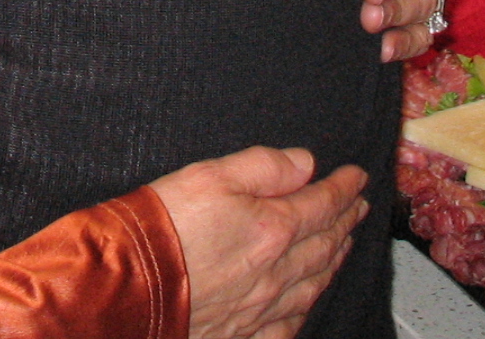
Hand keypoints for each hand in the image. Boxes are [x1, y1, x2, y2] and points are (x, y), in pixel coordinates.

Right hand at [152, 146, 365, 338]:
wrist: (126, 287)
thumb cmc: (160, 228)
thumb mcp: (209, 174)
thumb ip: (262, 166)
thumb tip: (304, 163)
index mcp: (271, 228)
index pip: (321, 204)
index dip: (343, 188)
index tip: (357, 177)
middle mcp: (274, 272)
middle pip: (323, 244)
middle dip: (345, 222)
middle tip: (358, 207)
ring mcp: (260, 307)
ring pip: (312, 285)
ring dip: (333, 261)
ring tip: (343, 245)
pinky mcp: (240, 332)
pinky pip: (287, 324)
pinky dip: (304, 309)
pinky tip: (306, 302)